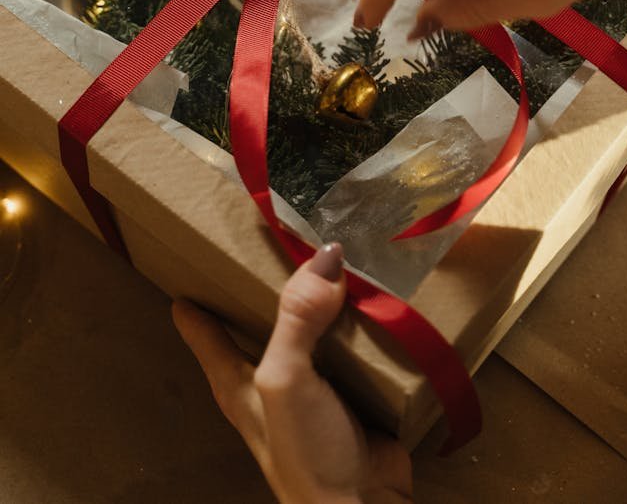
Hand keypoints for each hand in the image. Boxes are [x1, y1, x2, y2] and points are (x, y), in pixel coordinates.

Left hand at [173, 243, 412, 503]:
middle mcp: (273, 376)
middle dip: (270, 276)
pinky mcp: (358, 388)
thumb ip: (297, 318)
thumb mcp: (285, 379)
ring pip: (317, 324)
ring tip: (340, 245)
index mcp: (237, 378)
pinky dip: (367, 317)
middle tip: (284, 227)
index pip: (203, 327)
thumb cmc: (306, 452)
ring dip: (329, 293)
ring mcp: (316, 383)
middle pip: (263, 316)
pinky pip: (359, 342)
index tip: (192, 250)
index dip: (196, 290)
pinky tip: (380, 287)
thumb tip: (326, 255)